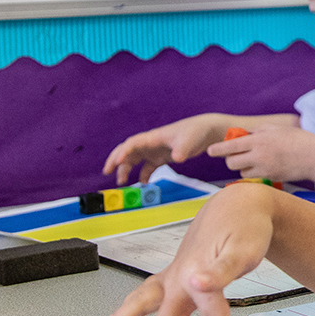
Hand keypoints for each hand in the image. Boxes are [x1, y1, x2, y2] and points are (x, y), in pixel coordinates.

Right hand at [88, 183, 276, 315]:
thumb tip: (198, 283)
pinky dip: (128, 310)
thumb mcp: (244, 249)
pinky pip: (145, 295)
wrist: (237, 205)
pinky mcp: (172, 274)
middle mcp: (181, 280)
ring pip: (140, 302)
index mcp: (200, 277)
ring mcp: (173, 276)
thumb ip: (221, 270)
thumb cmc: (245, 229)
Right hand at [102, 114, 228, 184]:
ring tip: (121, 182)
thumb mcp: (189, 140)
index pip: (132, 143)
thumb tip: (177, 158)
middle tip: (107, 171)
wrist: (206, 131)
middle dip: (116, 159)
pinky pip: (148, 166)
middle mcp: (151, 143)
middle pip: (128, 150)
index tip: (116, 162)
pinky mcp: (162, 156)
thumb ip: (182, 149)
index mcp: (154, 137)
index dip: (122, 152)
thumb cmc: (196, 132)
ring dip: (126, 169)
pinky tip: (143, 184)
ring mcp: (156, 150)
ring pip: (135, 159)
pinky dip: (143, 175)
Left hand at [206, 123, 314, 182]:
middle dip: (230, 159)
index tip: (209, 151)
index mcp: (259, 139)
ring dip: (242, 166)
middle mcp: (259, 155)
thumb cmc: (297, 139)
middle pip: (231, 162)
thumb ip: (257, 131)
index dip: (217, 149)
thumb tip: (243, 135)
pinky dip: (253, 173)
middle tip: (235, 155)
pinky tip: (262, 167)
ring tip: (253, 160)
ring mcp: (264, 168)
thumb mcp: (276, 129)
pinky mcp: (271, 177)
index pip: (231, 145)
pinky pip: (253, 177)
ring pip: (241, 171)